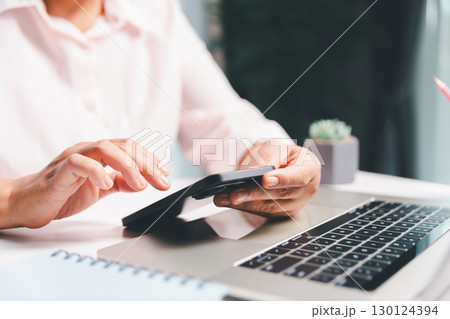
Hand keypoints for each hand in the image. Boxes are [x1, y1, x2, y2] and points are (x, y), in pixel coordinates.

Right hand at [3, 139, 169, 227]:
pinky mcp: (60, 171)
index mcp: (99, 154)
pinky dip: (96, 171)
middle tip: (161, 182)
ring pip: (105, 148)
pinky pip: (79, 163)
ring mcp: (73, 157)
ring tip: (140, 184)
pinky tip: (106, 184)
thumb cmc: (63, 193)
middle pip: (123, 146)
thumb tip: (142, 182)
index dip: (150, 160)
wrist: (28, 203)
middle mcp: (88, 150)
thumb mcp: (100, 189)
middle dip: (147, 164)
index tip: (165, 176)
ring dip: (128, 166)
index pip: (130, 149)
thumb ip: (120, 183)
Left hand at [213, 141, 320, 217]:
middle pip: (280, 195)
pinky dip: (243, 207)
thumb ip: (266, 159)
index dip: (283, 179)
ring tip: (223, 197)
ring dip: (244, 203)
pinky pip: (261, 212)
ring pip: (268, 207)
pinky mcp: (280, 213)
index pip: (299, 176)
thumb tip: (253, 175)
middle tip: (235, 194)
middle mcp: (306, 190)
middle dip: (254, 194)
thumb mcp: (274, 148)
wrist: (280, 163)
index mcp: (309, 167)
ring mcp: (295, 204)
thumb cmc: (280, 154)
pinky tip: (227, 201)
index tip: (266, 180)